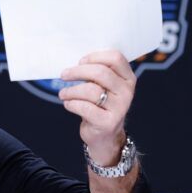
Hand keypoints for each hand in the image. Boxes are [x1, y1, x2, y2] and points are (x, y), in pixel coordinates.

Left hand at [58, 50, 135, 164]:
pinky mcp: (107, 122)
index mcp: (127, 78)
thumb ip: (97, 72)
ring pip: (90, 90)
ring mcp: (119, 108)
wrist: (104, 135)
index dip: (95, 56)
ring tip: (64, 94)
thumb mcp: (104, 86)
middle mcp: (126, 92)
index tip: (80, 61)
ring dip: (71, 91)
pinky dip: (72, 104)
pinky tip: (69, 104)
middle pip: (100, 72)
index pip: (115, 57)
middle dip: (77, 72)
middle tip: (64, 75)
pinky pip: (84, 107)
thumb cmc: (100, 105)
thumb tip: (77, 61)